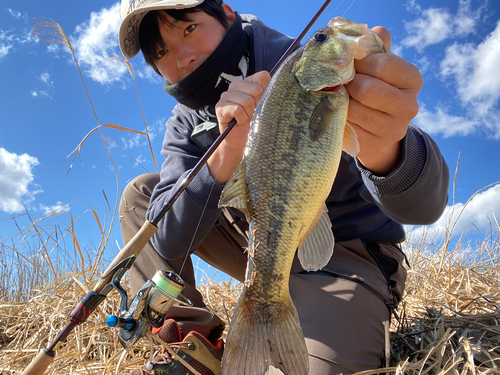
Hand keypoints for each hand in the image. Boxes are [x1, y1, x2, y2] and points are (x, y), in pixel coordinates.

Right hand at [215, 71, 270, 148]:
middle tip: (252, 114)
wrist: (240, 141)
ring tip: (245, 119)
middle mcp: (235, 86)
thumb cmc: (253, 123)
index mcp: (247, 83)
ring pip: (247, 101)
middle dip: (257, 106)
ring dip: (249, 114)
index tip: (261, 104)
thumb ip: (269, 92)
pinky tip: (238, 122)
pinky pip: (238, 110)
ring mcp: (226, 95)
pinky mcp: (220, 106)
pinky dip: (241, 119)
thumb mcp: (264, 107)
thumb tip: (278, 83)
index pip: (262, 77)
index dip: (266, 93)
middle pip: (256, 90)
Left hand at [345, 26, 422, 174]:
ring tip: (336, 96)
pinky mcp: (375, 144)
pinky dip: (338, 118)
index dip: (361, 63)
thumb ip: (377, 49)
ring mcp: (394, 129)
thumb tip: (374, 32)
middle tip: (339, 82)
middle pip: (367, 89)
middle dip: (348, 83)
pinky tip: (338, 113)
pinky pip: (348, 126)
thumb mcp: (379, 68)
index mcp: (412, 80)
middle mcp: (410, 106)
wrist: (377, 133)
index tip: (352, 65)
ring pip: (355, 109)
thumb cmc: (375, 91)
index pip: (384, 64)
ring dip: (339, 101)